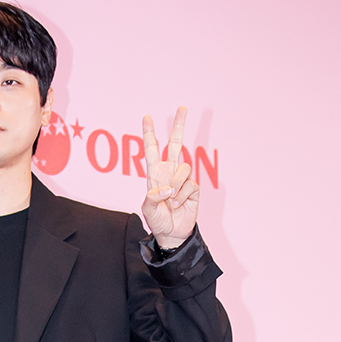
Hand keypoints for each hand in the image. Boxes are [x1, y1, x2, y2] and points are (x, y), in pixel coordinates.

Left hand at [141, 107, 198, 248]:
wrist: (171, 233)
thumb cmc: (157, 220)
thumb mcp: (148, 210)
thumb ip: (153, 197)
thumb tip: (168, 188)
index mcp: (155, 173)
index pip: (152, 149)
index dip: (149, 134)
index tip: (147, 117)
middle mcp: (170, 172)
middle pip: (176, 143)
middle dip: (179, 125)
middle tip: (182, 107)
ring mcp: (182, 179)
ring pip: (184, 168)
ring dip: (177, 185)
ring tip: (172, 200)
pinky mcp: (193, 188)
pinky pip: (190, 184)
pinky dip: (183, 195)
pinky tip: (179, 205)